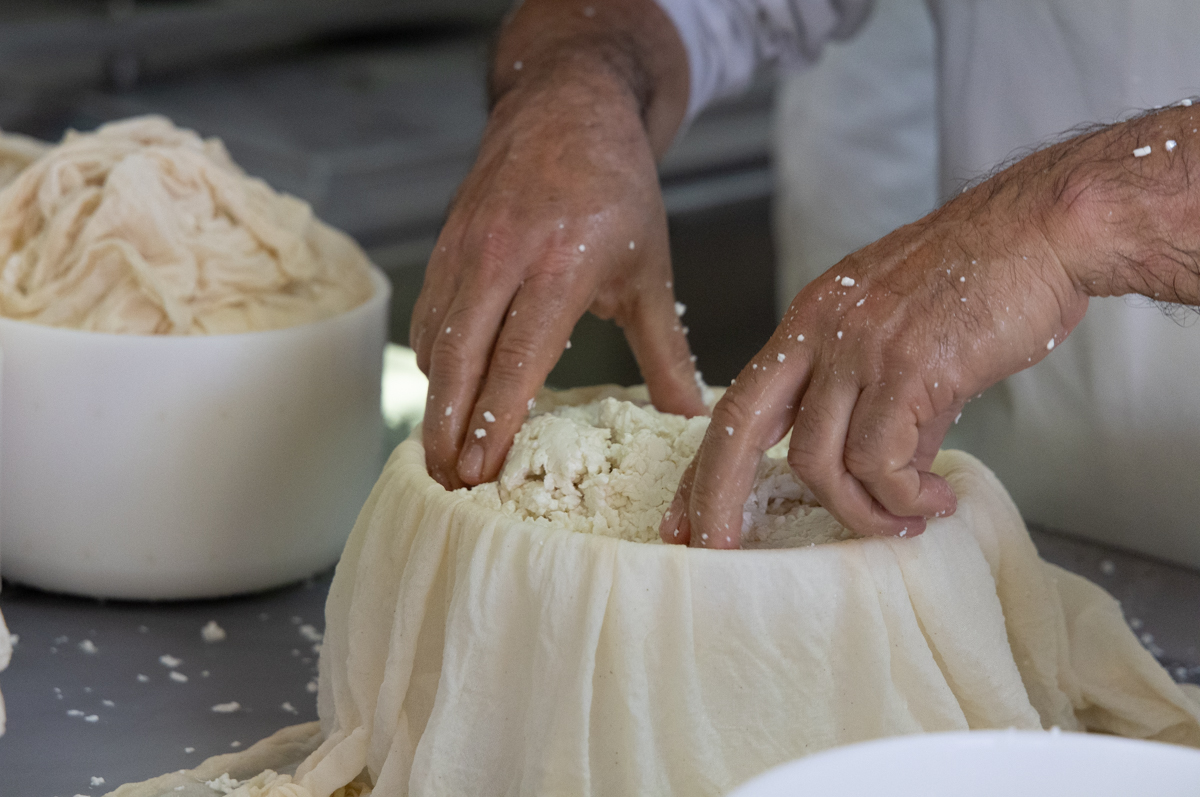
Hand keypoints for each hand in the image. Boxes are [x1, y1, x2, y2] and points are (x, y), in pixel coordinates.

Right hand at [412, 69, 703, 488]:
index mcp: (562, 263)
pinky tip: (442, 398)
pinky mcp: (445, 246)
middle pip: (459, 358)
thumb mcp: (650, 271)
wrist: (567, 106)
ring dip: (434, 403)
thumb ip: (666, 352)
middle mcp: (504, 256)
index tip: (480, 468)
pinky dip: (432, 364)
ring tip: (442, 456)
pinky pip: (427, 316)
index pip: (517, 355)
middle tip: (449, 482)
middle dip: (448, 428)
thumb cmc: (615, 188)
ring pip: (434, 341)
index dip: (495, 417)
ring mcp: (466, 248)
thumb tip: (692, 419)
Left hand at [661, 154, 1091, 544]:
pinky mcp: (910, 368)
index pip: (737, 401)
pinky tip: (935, 501)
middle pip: (740, 426)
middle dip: (716, 496)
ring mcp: (861, 348)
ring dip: (858, 511)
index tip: (686, 516)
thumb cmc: (984, 275)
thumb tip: (881, 472)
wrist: (1045, 229)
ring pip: (818, 459)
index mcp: (811, 320)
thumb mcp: (901, 331)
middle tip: (714, 550)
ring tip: (902, 521)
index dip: (706, 464)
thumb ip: (875, 398)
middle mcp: (821, 331)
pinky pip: (882, 461)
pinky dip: (905, 497)